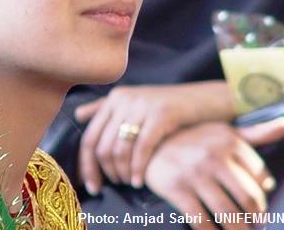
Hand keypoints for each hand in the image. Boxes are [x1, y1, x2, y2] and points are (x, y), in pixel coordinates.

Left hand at [75, 82, 233, 192]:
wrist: (204, 100)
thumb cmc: (167, 108)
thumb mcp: (135, 104)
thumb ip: (105, 108)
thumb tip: (79, 114)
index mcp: (114, 98)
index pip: (89, 137)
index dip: (86, 165)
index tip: (91, 185)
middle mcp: (124, 99)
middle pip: (102, 145)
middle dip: (106, 172)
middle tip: (115, 185)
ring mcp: (142, 105)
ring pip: (120, 148)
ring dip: (122, 172)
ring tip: (129, 183)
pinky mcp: (162, 113)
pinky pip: (142, 147)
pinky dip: (138, 168)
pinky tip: (139, 181)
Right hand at [145, 119, 283, 229]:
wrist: (147, 143)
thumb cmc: (191, 139)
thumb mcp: (222, 131)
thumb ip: (255, 132)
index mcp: (229, 140)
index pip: (261, 177)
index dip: (264, 196)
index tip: (260, 207)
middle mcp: (213, 155)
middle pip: (249, 199)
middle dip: (256, 219)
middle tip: (257, 226)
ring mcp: (194, 173)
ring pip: (228, 214)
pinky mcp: (176, 189)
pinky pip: (201, 221)